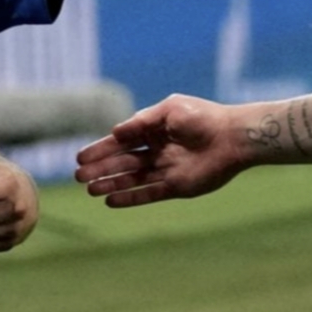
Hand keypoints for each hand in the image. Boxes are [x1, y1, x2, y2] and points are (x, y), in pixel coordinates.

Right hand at [73, 95, 247, 207]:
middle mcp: (158, 151)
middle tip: (78, 177)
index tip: (80, 158)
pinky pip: (148, 194)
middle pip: (123, 163)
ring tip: (89, 190)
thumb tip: (114, 133)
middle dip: (101, 169)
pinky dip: (130, 198)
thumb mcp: (169, 110)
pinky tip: (111, 200)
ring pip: (132, 179)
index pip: (122, 142)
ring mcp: (166, 170)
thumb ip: (141, 122)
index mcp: (155, 131)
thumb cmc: (202, 117)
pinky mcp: (177, 187)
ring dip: (111, 184)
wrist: (233, 137)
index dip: (101, 150)